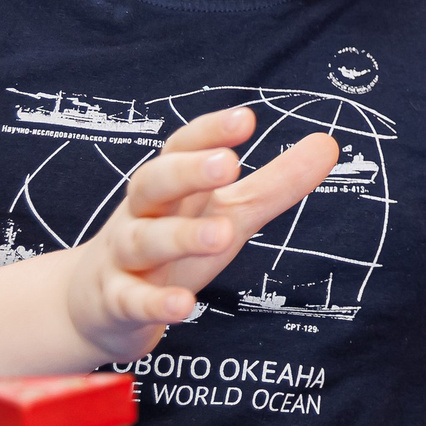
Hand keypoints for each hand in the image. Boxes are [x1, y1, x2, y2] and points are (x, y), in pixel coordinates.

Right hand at [63, 107, 339, 360]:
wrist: (96, 304)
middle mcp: (142, 214)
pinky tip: (184, 306)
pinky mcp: (117, 303)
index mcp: (169, 186)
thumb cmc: (172, 245)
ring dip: (180, 236)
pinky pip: (132, 300)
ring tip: (221, 235)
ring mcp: (124, 258)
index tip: (245, 119)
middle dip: (187, 172)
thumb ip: (276, 182)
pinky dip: (155, 303)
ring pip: (144, 240)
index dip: (209, 132)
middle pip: (154, 183)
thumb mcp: (227, 212)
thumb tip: (329, 143)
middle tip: (227, 164)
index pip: (181, 148)